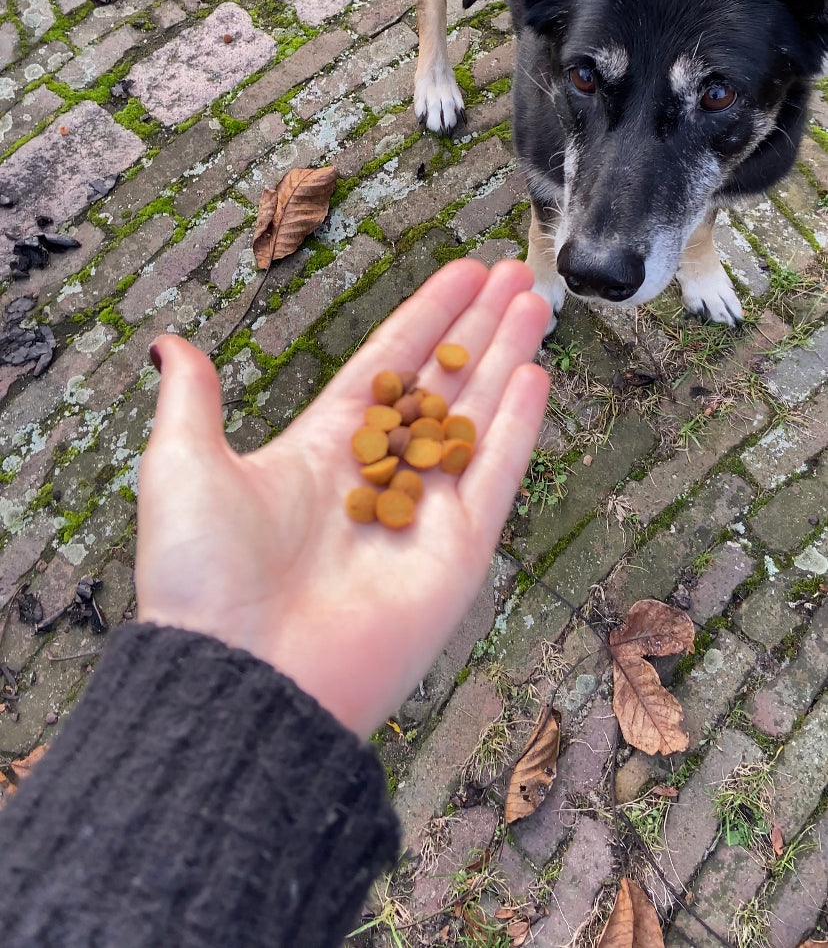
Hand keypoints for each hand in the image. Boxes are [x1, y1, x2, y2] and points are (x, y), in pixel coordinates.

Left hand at [137, 259, 550, 736]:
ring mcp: (423, 514)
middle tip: (514, 274)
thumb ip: (194, 399)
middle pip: (443, 381)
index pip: (389, 363)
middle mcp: (380, 474)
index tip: (463, 272)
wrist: (238, 677)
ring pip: (475, 417)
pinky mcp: (455, 555)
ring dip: (507, 357)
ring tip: (535, 302)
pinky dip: (516, 427)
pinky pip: (493, 477)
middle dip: (479, 326)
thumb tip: (172, 344)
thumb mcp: (182, 464)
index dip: (427, 316)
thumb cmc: (201, 575)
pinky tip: (534, 373)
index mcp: (324, 448)